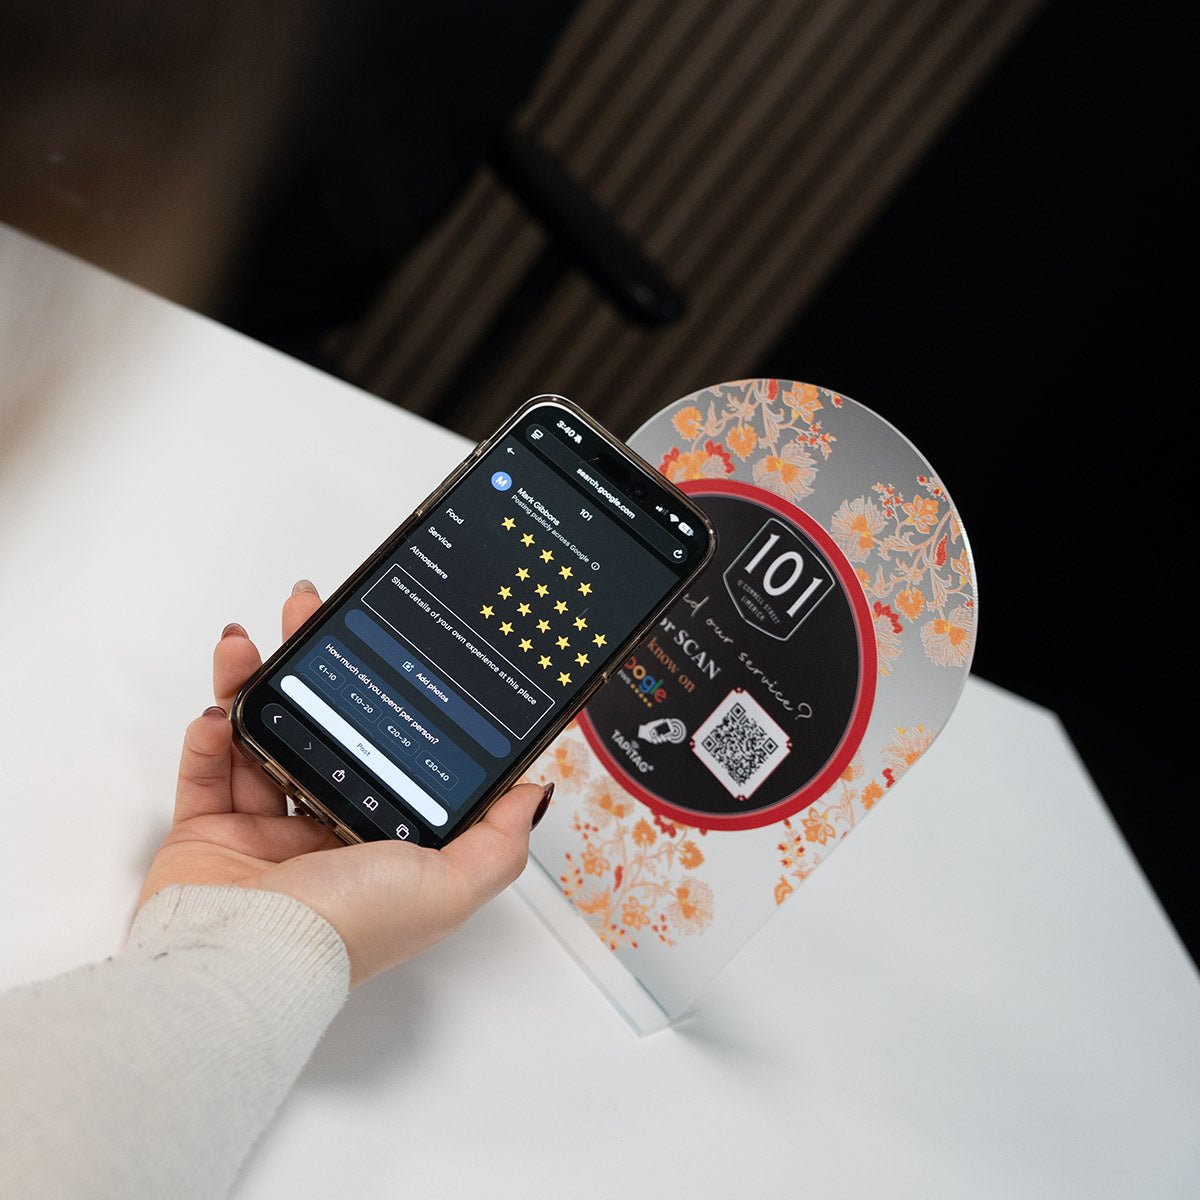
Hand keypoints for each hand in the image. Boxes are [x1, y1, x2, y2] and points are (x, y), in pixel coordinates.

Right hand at [139, 581, 549, 987]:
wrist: (245, 961)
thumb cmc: (349, 926)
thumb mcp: (450, 885)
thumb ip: (498, 841)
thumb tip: (533, 792)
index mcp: (383, 840)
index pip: (387, 752)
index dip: (384, 700)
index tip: (381, 648)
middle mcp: (326, 833)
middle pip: (322, 730)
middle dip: (313, 669)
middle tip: (308, 613)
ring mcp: (262, 833)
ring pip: (261, 738)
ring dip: (252, 683)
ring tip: (247, 644)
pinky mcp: (205, 833)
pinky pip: (205, 770)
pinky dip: (208, 735)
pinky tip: (219, 712)